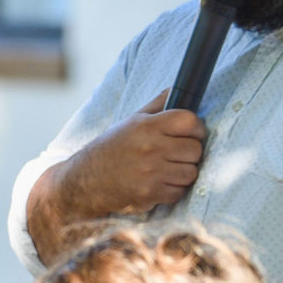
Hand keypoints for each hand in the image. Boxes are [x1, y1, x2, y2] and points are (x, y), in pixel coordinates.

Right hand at [29, 91, 207, 262]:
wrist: (87, 180)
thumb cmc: (113, 148)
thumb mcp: (131, 121)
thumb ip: (157, 105)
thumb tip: (176, 89)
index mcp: (147, 126)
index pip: (189, 121)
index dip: (196, 127)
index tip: (192, 132)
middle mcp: (151, 148)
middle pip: (195, 149)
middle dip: (190, 151)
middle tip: (178, 153)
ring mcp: (151, 172)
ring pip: (191, 172)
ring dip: (183, 172)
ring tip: (169, 168)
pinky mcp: (150, 194)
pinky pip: (179, 191)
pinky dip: (173, 189)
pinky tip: (160, 182)